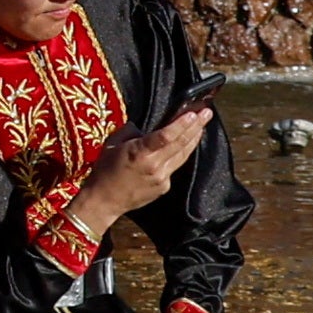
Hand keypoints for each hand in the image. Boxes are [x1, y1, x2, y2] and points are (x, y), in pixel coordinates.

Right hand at [68, 102, 215, 241]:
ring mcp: (162, 178)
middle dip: (196, 126)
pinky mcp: (164, 187)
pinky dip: (181, 154)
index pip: (166, 136)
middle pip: (180, 143)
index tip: (194, 113)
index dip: (181, 124)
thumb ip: (130, 132)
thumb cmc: (104, 170)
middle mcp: (154, 166)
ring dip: (193, 139)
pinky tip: (185, 145)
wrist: (104, 200)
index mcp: (139, 153)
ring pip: (183, 155)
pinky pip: (175, 166)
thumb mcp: (112, 144)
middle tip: (207, 112)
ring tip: (202, 125)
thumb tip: (143, 128)